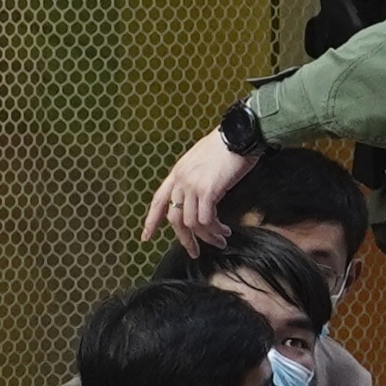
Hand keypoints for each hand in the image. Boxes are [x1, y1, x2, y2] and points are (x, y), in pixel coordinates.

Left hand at [141, 127, 257, 250]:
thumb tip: (199, 197)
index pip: (158, 200)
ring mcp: (193, 185)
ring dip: (207, 236)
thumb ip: (195, 177)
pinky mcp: (208, 191)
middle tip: (195, 251)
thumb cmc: (227, 146)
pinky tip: (224, 231)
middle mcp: (181, 179)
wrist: (240, 134)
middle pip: (174, 218)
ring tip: (220, 239)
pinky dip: (215, 230)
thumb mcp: (202, 160)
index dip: (151, 220)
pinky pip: (206, 220)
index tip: (146, 236)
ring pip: (192, 223)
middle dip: (185, 239)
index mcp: (178, 172)